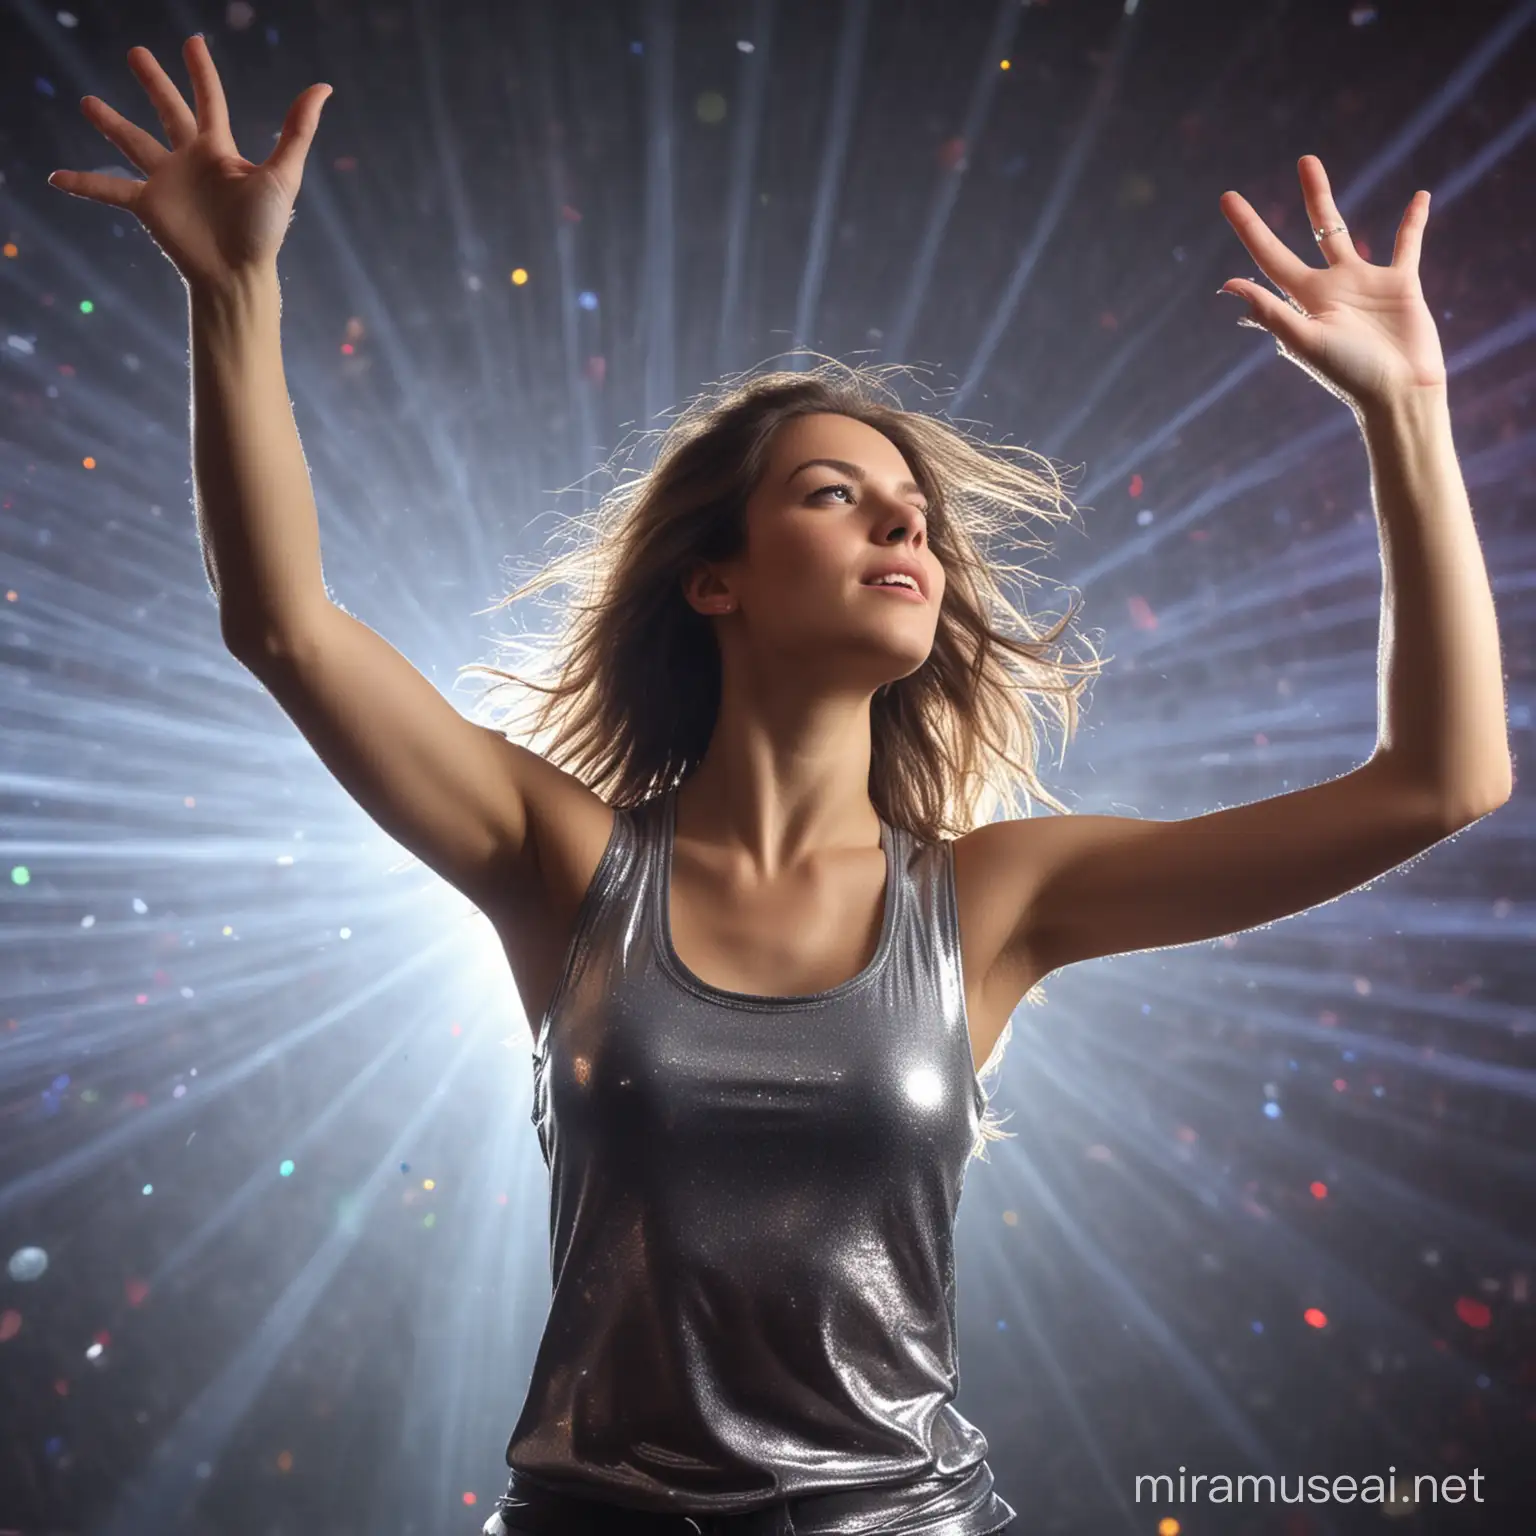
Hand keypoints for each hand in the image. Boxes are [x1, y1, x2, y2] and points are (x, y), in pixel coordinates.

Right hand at [46, 35, 330, 292]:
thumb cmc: (264, 230)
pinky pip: (109, 190)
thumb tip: (322, 88)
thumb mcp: (283, 175)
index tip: (192, 42)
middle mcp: (191, 161)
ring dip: (110, 122)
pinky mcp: (148, 206)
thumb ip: (297, 131)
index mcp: (220, 151)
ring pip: (132, 143)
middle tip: (136, 53)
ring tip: (87, 101)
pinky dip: (83, 183)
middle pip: (168, 111)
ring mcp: (167, 182)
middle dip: (154, 82)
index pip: (209, 101)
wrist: (237, 274)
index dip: (201, 72)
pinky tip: (55, 178)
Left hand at [1218, 155, 1445, 411]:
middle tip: (1299, 160)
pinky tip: (1421, 195)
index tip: (1227, 198)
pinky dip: (1413, 222)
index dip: (1249, 227)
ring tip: (1311, 164)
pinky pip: (1406, 245)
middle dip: (1306, 197)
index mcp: (1302, 301)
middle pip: (1310, 231)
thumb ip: (1270, 311)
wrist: (1399, 392)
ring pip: (1342, 230)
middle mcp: (1329, 287)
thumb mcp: (1305, 340)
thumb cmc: (1349, 373)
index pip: (1268, 256)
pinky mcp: (1400, 284)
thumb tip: (1230, 283)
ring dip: (1327, 199)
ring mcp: (1364, 283)